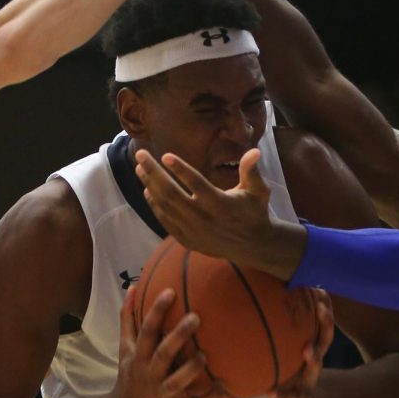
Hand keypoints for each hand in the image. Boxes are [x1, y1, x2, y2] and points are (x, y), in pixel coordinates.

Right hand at [112, 286, 225, 397]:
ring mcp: (163, 392)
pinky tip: (227, 388)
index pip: (146, 331)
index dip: (157, 312)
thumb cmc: (131, 373)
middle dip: (178, 336)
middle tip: (196, 317)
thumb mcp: (124, 348)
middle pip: (163, 354)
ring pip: (177, 381)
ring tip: (206, 355)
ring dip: (192, 369)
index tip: (170, 292)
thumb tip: (132, 287)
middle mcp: (150, 373)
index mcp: (138, 356)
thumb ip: (128, 318)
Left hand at [134, 147, 306, 277]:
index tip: (166, 155)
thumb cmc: (254, 212)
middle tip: (141, 154)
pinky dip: (155, 206)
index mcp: (221, 204)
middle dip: (154, 172)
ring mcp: (193, 231)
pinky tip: (148, 190)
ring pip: (165, 207)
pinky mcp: (187, 240)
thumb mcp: (258, 191)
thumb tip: (254, 151)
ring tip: (140, 168)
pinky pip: (166, 221)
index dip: (181, 170)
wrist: (251, 246)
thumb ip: (252, 171)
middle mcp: (204, 219)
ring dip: (150, 186)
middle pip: (172, 194)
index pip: (197, 184)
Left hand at [269, 290, 334, 397]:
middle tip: (322, 309)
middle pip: (324, 341)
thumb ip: (280, 327)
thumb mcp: (287, 347)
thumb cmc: (286, 367)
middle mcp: (313, 362)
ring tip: (308, 349)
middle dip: (326, 324)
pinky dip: (282, 396)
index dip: (325, 309)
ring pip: (314, 370)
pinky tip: (272, 393)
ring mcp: (307, 382)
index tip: (320, 291)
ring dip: (314, 358)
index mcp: (312, 347)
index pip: (322, 325)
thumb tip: (263, 292)